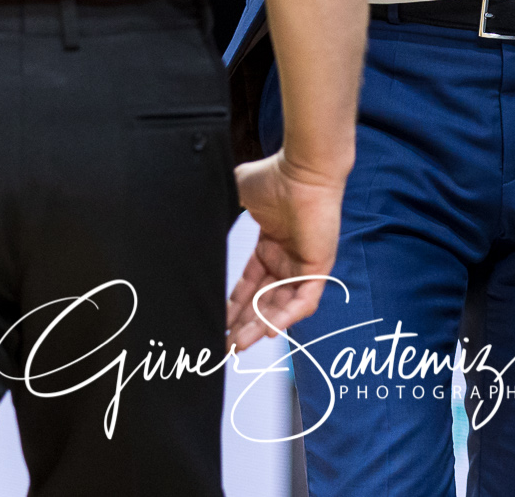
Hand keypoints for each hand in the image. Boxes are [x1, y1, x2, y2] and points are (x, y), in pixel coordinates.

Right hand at [226, 149, 345, 350]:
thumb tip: (195, 216)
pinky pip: (304, 300)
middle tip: (224, 345)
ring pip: (280, 307)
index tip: (218, 322)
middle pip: (261, 302)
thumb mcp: (237, 195)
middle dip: (242, 325)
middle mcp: (286, 260)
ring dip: (259, 327)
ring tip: (238, 345)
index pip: (249, 285)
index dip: (234, 305)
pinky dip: (286, 317)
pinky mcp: (319, 267)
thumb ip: (221, 210)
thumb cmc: (273, 175)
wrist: (300, 168)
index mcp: (269, 247)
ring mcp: (303, 265)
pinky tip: (266, 330)